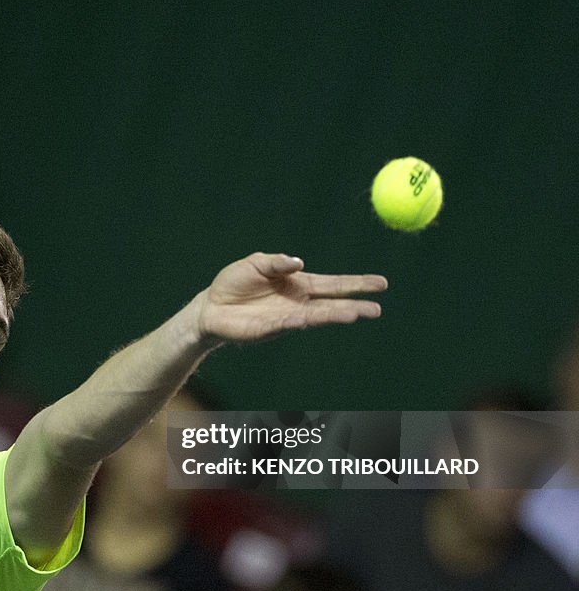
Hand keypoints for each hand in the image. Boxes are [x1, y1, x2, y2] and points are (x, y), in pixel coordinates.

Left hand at [197, 252, 386, 343]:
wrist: (210, 306)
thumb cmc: (234, 283)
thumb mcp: (255, 263)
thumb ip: (276, 262)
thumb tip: (299, 262)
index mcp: (298, 284)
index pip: (333, 283)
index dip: (356, 283)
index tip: (380, 283)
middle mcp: (298, 302)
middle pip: (332, 302)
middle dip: (356, 304)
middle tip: (378, 308)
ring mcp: (287, 316)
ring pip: (318, 315)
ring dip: (338, 314)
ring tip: (359, 314)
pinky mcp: (272, 328)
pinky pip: (292, 322)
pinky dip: (305, 319)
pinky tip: (316, 317)